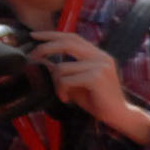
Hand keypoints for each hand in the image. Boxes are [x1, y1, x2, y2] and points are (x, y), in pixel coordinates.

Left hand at [28, 29, 144, 134]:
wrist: (118, 115)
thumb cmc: (97, 99)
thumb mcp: (77, 81)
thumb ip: (64, 70)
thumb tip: (42, 61)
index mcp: (98, 55)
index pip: (72, 37)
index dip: (52, 34)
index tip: (34, 35)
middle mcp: (100, 57)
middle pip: (66, 43)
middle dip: (45, 48)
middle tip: (31, 57)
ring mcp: (100, 66)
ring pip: (61, 67)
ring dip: (55, 83)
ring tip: (61, 94)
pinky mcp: (96, 78)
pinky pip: (66, 80)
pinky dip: (61, 90)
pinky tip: (66, 99)